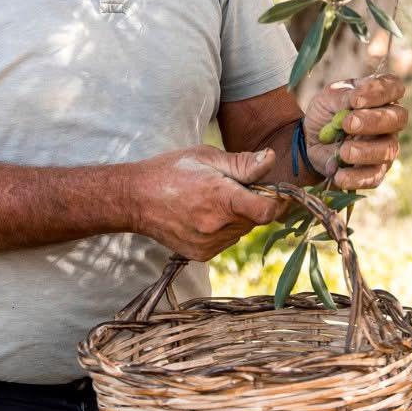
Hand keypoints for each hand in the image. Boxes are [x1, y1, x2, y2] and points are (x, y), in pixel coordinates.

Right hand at [130, 146, 291, 261]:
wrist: (135, 198)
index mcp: (221, 198)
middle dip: (252, 203)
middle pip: (255, 219)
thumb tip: (271, 158)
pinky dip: (223, 229)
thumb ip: (243, 163)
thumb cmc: (172, 170)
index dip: (276, 201)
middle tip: (230, 187)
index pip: (267, 211)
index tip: (272, 192)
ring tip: (212, 200)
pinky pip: (226, 241)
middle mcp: (217, 226)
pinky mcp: (201, 254)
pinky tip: (204, 214)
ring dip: (237, 217)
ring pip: (241, 231)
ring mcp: (208, 243)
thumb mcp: (207, 156)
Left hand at [303, 73, 407, 190]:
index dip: (379, 92)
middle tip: (347, 124)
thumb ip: (342, 96)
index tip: (355, 99)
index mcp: (380, 95)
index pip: (393, 87)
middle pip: (398, 118)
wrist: (310, 139)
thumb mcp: (328, 97)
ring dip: (365, 150)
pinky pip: (374, 176)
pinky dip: (356, 177)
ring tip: (343, 151)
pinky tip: (339, 175)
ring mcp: (385, 146)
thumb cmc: (325, 112)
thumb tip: (354, 101)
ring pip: (388, 149)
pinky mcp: (376, 171)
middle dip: (373, 121)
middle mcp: (390, 120)